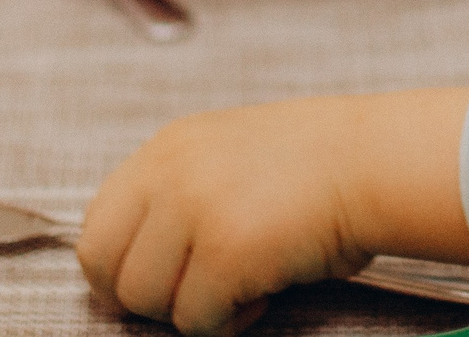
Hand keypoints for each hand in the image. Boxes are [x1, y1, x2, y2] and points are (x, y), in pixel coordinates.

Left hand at [79, 88, 468, 335]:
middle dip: (143, 296)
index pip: (96, 224)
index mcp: (166, 150)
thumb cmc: (316, 166)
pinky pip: (195, 320)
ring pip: (144, 300)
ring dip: (189, 310)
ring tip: (237, 289)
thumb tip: (144, 260)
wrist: (373, 162)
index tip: (155, 280)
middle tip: (190, 295)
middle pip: (102, 266)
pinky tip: (262, 294)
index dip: (119, 266)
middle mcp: (169, 174)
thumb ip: (179, 194)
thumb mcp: (226, 156)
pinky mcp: (225, 254)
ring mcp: (194, 212)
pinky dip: (228, 322)